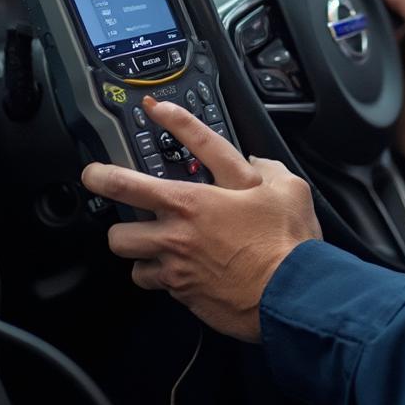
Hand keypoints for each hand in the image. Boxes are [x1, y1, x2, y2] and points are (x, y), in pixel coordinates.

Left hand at [82, 97, 320, 343]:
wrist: (290, 296)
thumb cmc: (288, 245)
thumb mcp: (290, 193)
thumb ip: (270, 170)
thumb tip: (259, 163)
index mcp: (205, 194)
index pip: (186, 143)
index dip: (170, 117)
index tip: (154, 107)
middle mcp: (181, 225)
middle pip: (121, 200)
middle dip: (114, 192)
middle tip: (122, 189)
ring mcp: (174, 260)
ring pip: (124, 246)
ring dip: (133, 238)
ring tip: (146, 233)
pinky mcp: (178, 291)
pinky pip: (149, 280)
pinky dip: (156, 274)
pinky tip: (173, 268)